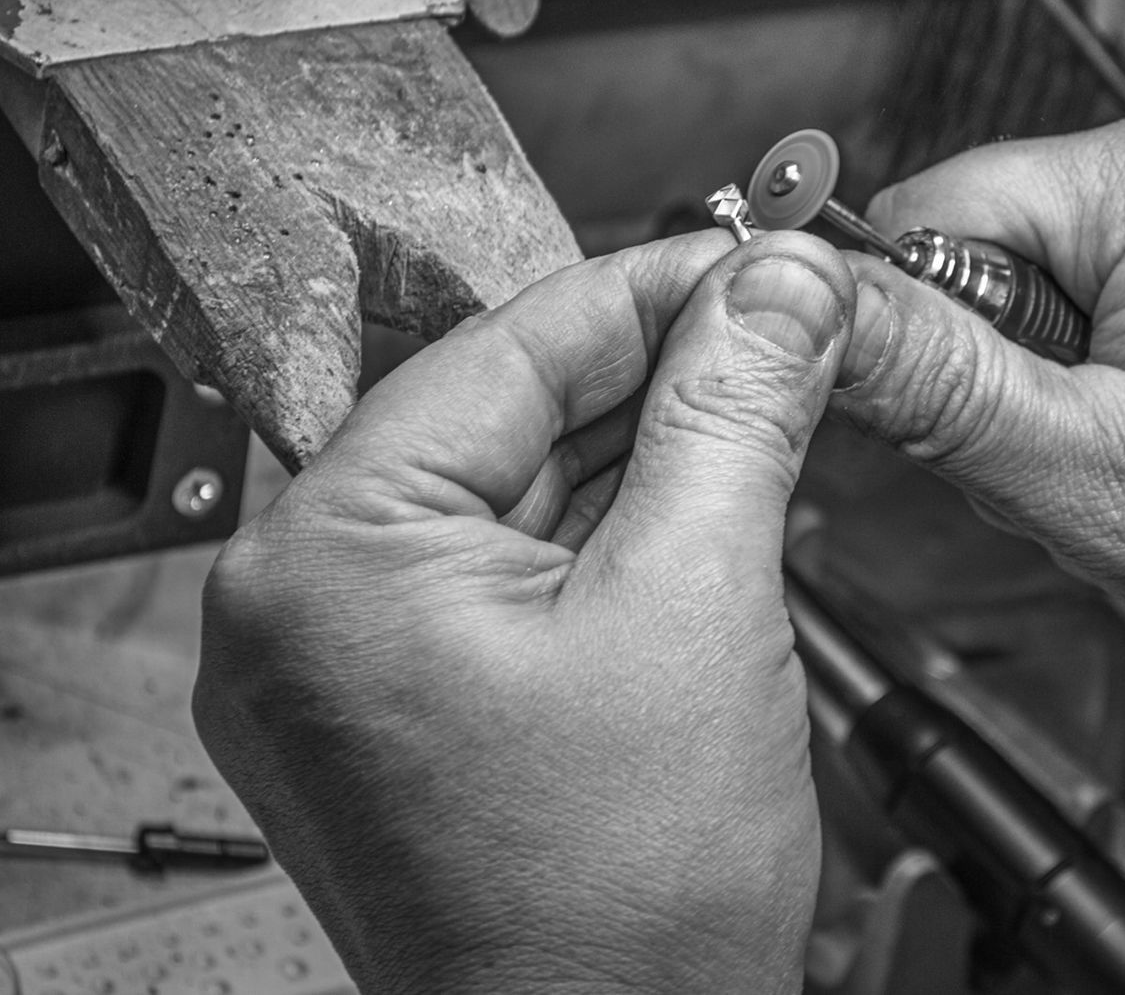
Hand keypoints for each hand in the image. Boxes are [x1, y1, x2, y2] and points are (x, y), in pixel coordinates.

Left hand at [195, 232, 855, 994]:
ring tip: (767, 399)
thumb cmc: (617, 905)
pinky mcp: (407, 708)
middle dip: (659, 367)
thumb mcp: (697, 600)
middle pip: (507, 412)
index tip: (758, 257)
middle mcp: (305, 606)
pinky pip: (511, 569)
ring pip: (516, 489)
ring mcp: (350, 665)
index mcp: (329, 558)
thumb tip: (778, 289)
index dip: (656, 284)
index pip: (507, 346)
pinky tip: (706, 494)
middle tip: (783, 323)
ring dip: (646, 446)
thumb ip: (734, 414)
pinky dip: (611, 529)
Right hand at [830, 103, 1124, 991]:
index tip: (943, 439)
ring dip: (1080, 400)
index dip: (906, 341)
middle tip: (1098, 481)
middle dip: (1013, 386)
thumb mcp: (1111, 483)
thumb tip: (799, 301)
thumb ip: (937, 388)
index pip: (926, 211)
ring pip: (1069, 293)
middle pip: (999, 252)